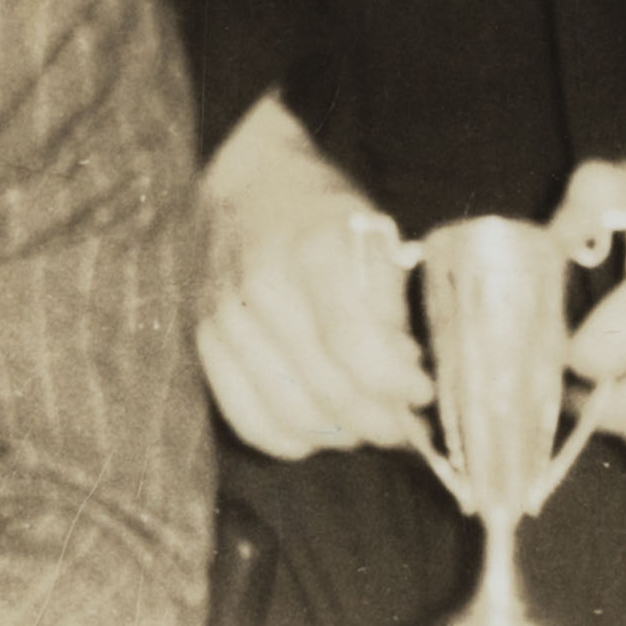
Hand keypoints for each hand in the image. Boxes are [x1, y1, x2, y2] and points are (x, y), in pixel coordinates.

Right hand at [190, 92, 425, 463]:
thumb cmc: (320, 212)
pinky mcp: (203, 343)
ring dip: (337, 435)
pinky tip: (320, 427)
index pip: (352, 343)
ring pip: (288, 416)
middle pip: (323, 389)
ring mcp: (223, 319)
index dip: (394, 385)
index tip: (422, 394)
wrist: (247, 186)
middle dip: (375, 421)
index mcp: (311, 251)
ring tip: (366, 425)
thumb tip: (403, 379)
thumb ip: (389, 309)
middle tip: (403, 425)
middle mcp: (259, 287)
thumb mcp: (373, 238)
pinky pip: (246, 419)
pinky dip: (290, 439)